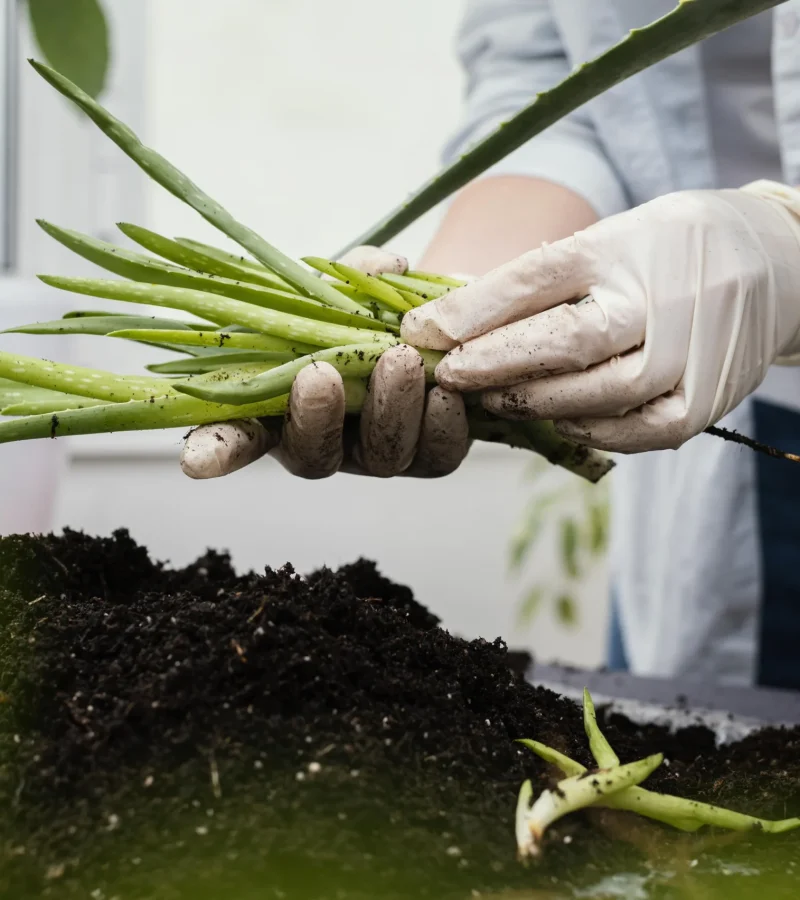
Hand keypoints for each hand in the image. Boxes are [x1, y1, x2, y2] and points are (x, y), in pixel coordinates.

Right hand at [180, 247, 470, 479]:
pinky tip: (448, 394)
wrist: (444, 325)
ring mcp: (380, 451)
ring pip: (382, 457)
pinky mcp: (433, 451)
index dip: (216, 450)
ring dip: (388, 409)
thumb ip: (353, 277)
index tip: (194, 458)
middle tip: (322, 370)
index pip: (239, 437)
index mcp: (285, 406)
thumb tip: (380, 269)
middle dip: (315, 417)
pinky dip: (444, 426)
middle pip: (314, 456)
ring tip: (401, 360)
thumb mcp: (351, 283)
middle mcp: (329, 439)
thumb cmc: (374, 307)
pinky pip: (438, 455)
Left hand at [401, 181, 799, 452]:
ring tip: (491, 401)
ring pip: (600, 394)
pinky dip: (591, 430)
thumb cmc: (668, 251)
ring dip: (535, 404)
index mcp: (629, 243)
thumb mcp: (609, 240)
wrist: (776, 264)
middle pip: (567, 342)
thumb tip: (456, 323)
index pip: (538, 277)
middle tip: (445, 377)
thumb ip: (542, 282)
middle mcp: (663, 296)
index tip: (421, 334)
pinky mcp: (707, 400)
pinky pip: (639, 430)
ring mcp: (691, 352)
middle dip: (494, 365)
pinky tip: (554, 422)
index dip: (472, 311)